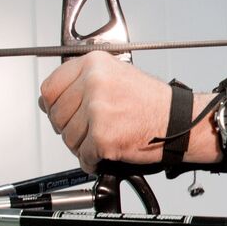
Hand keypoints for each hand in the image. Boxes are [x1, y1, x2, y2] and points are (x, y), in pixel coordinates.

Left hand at [39, 52, 173, 171]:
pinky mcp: (102, 137)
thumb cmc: (152, 102)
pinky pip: (83, 156)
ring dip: (83, 145)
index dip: (54, 105)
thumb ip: (81, 83)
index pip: (49, 88)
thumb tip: (47, 100)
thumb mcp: (116, 76)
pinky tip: (107, 151)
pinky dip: (93, 160)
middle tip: (90, 129)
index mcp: (94, 64)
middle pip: (56, 115)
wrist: (179, 121)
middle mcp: (94, 84)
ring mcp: (97, 111)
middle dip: (69, 128)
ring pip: (68, 138)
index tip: (64, 112)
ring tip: (105, 137)